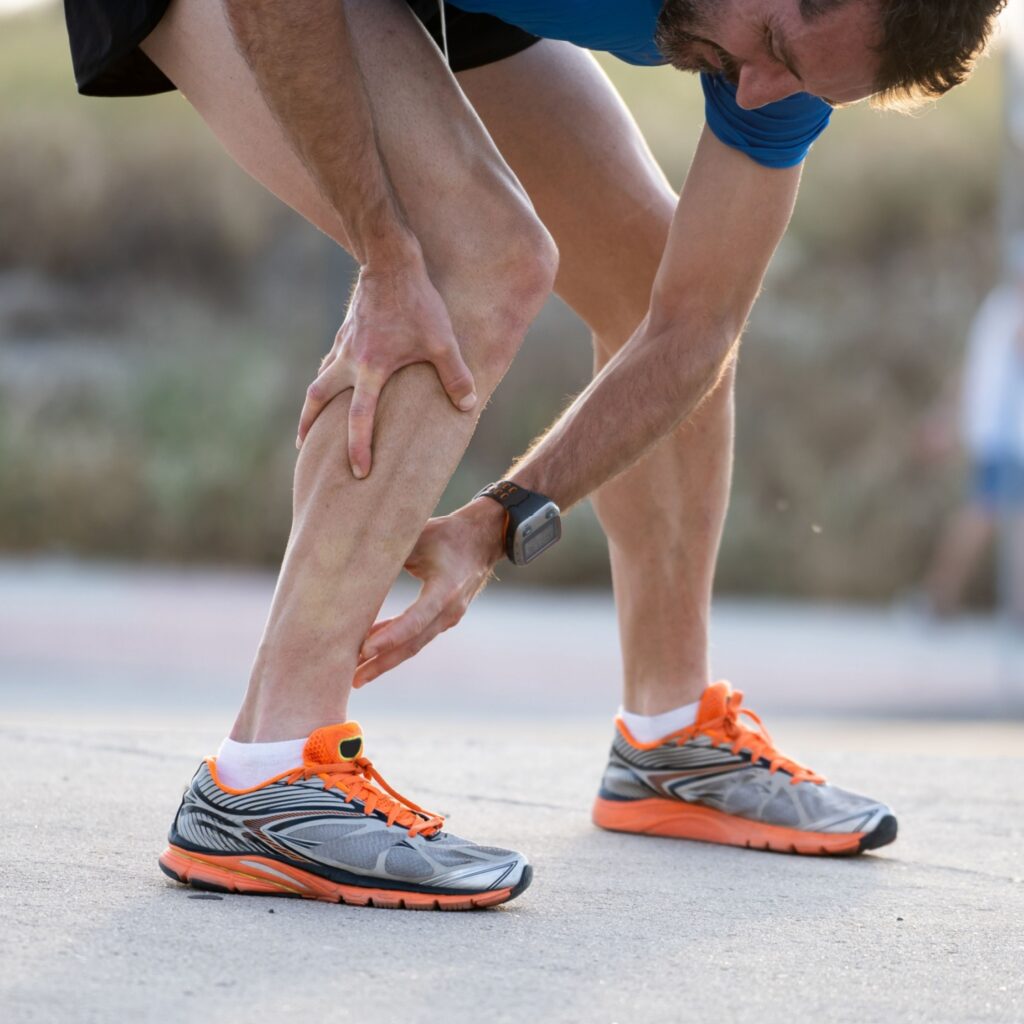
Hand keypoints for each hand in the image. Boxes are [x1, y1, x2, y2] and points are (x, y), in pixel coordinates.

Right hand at [297, 250, 476, 477]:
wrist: (391, 261)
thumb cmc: (418, 302)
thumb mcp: (442, 341)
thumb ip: (456, 376)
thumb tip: (468, 406)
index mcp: (371, 370)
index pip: (359, 418)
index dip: (358, 447)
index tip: (359, 471)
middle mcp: (349, 361)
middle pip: (318, 400)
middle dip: (309, 425)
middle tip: (303, 447)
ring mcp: (344, 345)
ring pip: (319, 379)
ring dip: (313, 402)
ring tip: (310, 419)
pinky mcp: (346, 331)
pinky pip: (331, 360)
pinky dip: (328, 375)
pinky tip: (334, 381)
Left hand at [354, 499, 504, 685]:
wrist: (482, 540)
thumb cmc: (447, 534)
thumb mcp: (418, 537)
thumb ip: (390, 554)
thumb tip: (353, 567)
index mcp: (446, 589)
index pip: (415, 619)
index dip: (390, 636)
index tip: (365, 650)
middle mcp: (449, 610)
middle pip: (412, 644)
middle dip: (382, 663)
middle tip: (353, 680)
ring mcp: (449, 618)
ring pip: (414, 645)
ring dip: (386, 660)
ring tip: (358, 675)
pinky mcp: (443, 619)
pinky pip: (417, 636)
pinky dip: (395, 644)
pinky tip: (372, 650)